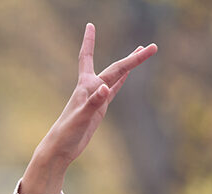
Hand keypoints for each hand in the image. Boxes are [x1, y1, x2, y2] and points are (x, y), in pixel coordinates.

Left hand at [21, 23, 156, 193]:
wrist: (59, 149)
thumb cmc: (66, 134)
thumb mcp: (81, 118)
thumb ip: (93, 103)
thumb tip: (105, 89)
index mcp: (85, 86)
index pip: (87, 57)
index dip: (89, 41)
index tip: (90, 24)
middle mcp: (90, 88)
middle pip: (115, 68)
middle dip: (133, 58)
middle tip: (152, 47)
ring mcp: (95, 98)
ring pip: (115, 76)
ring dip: (128, 65)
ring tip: (141, 50)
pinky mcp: (98, 109)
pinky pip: (113, 90)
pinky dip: (121, 81)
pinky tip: (128, 75)